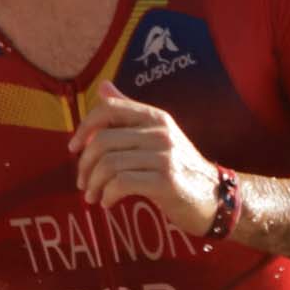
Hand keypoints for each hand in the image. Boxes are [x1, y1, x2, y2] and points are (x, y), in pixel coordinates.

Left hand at [71, 82, 219, 237]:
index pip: (109, 109)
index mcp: (156, 117)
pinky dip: (107, 195)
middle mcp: (160, 132)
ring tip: (92, 196)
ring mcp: (165, 156)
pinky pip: (121, 183)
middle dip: (84, 165)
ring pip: (108, 164)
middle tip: (82, 183)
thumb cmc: (179, 168)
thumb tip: (103, 86)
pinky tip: (108, 202)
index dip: (84, 127)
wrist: (215, 198)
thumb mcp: (157, 135)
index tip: (74, 148)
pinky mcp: (167, 181)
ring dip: (93, 184)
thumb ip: (129, 113)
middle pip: (102, 141)